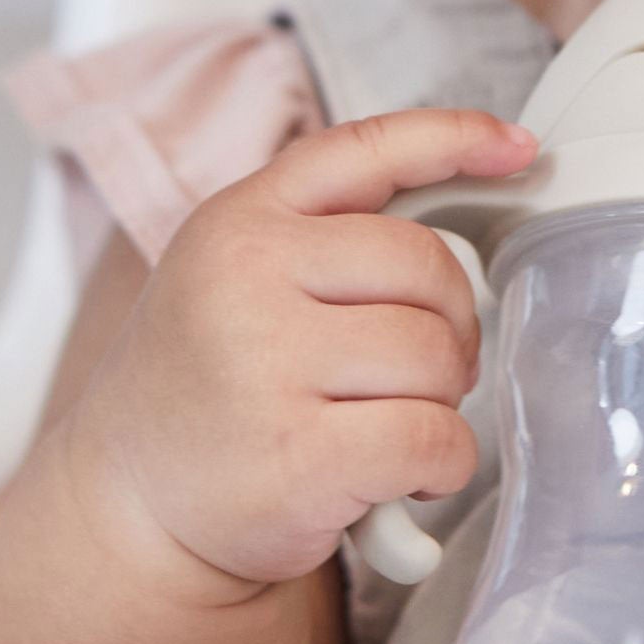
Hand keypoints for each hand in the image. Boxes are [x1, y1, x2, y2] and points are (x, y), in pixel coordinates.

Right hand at [58, 108, 538, 600]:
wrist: (124, 504)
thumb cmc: (210, 384)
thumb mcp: (238, 276)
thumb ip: (330, 235)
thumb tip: (477, 186)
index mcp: (240, 221)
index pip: (365, 151)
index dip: (454, 139)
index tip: (518, 148)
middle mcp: (246, 278)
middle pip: (429, 268)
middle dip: (449, 324)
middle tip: (412, 372)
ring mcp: (266, 366)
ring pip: (437, 357)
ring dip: (440, 401)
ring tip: (384, 424)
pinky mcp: (297, 457)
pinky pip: (435, 439)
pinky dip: (442, 464)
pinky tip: (401, 478)